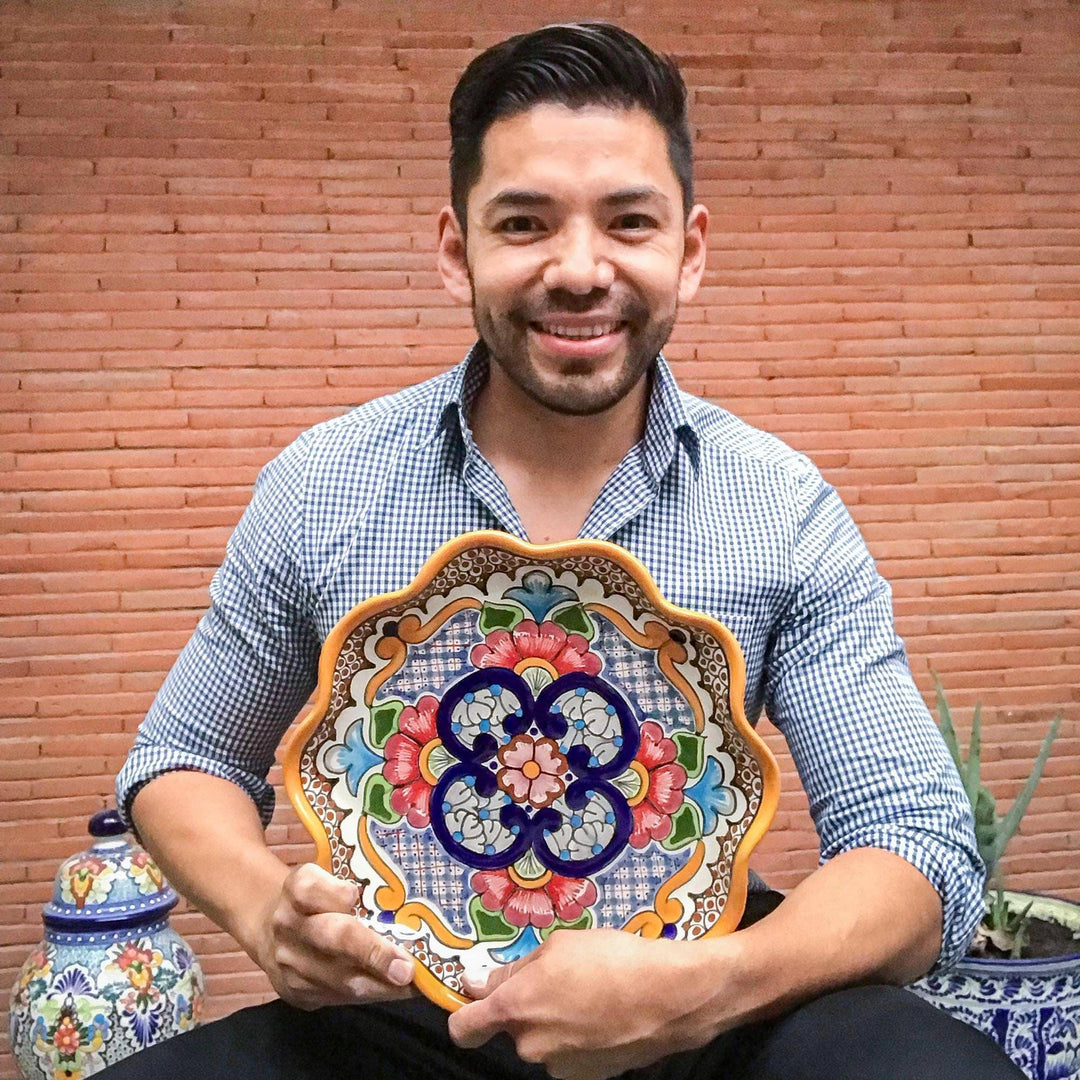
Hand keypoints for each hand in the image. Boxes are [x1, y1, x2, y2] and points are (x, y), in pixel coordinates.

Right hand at [252, 862, 417, 1009]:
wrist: (268, 931)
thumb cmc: (314, 900)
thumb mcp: (324, 877)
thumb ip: (354, 882)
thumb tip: (401, 900)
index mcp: (297, 888)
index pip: (312, 887)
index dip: (337, 893)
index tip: (357, 896)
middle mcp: (289, 925)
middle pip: (332, 937)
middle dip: (372, 953)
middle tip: (405, 968)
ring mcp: (290, 963)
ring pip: (339, 979)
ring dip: (380, 984)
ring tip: (413, 984)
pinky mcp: (296, 992)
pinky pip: (337, 997)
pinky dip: (371, 994)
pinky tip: (394, 990)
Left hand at [447, 928, 725, 1079]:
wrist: (670, 997)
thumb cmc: (610, 959)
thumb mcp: (558, 945)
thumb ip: (515, 969)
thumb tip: (482, 984)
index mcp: (516, 1008)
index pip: (464, 1028)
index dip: (467, 1014)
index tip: (479, 998)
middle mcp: (530, 1045)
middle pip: (514, 1028)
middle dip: (529, 1007)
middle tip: (561, 978)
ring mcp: (559, 1066)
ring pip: (544, 1039)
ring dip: (556, 1021)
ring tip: (591, 994)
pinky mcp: (588, 1077)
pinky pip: (570, 1051)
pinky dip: (580, 1036)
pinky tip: (606, 1014)